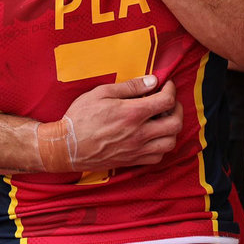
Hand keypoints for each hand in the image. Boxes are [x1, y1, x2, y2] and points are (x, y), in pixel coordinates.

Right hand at [60, 75, 181, 171]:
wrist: (66, 146)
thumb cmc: (81, 117)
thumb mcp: (101, 93)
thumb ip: (130, 87)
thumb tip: (152, 81)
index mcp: (132, 114)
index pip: (166, 101)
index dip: (171, 90)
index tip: (166, 85)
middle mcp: (139, 134)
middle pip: (175, 124)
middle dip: (177, 109)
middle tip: (168, 102)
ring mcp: (137, 150)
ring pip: (170, 143)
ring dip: (172, 130)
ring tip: (162, 119)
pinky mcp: (132, 161)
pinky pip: (158, 157)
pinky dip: (162, 146)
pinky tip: (153, 136)